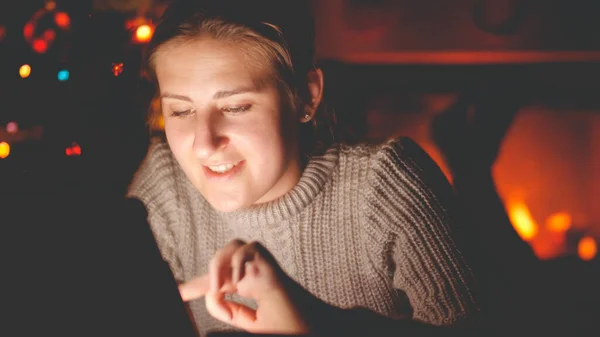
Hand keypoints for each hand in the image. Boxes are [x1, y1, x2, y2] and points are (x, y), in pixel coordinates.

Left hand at [179, 240, 317, 334]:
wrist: (311, 328)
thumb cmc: (288, 326)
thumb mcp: (251, 324)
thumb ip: (230, 311)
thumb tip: (212, 294)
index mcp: (249, 287)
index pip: (218, 281)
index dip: (194, 286)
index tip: (175, 292)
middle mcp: (254, 272)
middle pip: (222, 258)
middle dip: (203, 277)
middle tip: (193, 294)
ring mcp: (263, 266)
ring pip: (232, 247)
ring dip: (219, 266)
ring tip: (221, 290)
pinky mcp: (271, 265)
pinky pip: (248, 249)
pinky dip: (237, 263)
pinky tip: (238, 284)